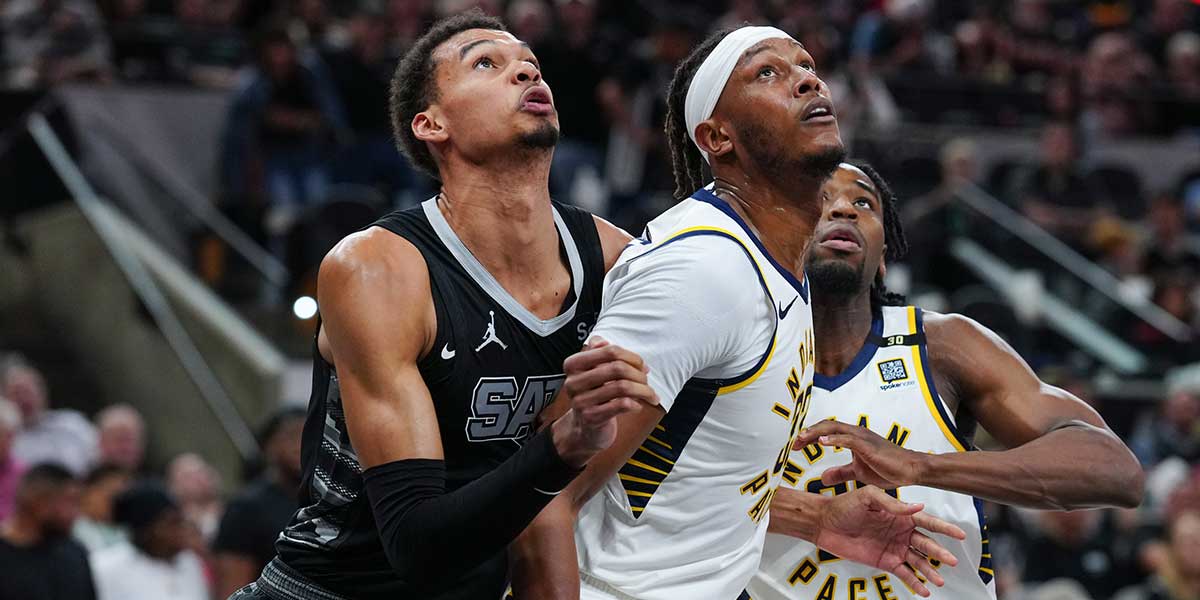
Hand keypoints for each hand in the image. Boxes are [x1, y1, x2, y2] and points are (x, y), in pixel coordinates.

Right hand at [553, 337, 657, 466]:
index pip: (609, 350)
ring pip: (622, 386)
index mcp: (573, 364)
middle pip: (617, 368)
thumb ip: (599, 352)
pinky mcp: (591, 417)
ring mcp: (581, 400)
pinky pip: (621, 405)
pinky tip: (637, 405)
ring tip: (649, 395)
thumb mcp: (594, 371)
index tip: (642, 366)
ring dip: (643, 390)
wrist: (585, 429)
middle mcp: (574, 381)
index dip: (631, 357)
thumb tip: (605, 341)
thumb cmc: (595, 396)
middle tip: (647, 382)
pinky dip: (635, 404)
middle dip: (639, 374)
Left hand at [794, 420, 927, 488]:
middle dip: (808, 432)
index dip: (810, 436)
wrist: (910, 470)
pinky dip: (834, 438)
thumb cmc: (888, 468)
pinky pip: (849, 439)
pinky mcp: (869, 446)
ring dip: (816, 432)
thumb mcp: (858, 472)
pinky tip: (822, 441)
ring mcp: (862, 437)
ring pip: (834, 428)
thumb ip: (841, 472)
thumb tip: (822, 477)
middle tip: (794, 442)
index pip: (826, 431)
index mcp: (852, 438)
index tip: (796, 445)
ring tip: (802, 438)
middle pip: (826, 426)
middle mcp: (855, 433)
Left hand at [815, 486, 965, 596]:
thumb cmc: (844, 506)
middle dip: (940, 553)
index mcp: (900, 514)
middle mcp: (901, 531)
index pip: (927, 521)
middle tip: (952, 561)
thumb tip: (918, 506)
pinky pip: (904, 573)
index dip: (944, 528)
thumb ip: (892, 503)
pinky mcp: (885, 561)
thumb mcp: (868, 498)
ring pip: (918, 561)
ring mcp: (894, 547)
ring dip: (930, 571)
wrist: (825, 523)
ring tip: (939, 581)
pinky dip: (915, 582)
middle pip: (926, 544)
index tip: (960, 534)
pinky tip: (925, 590)